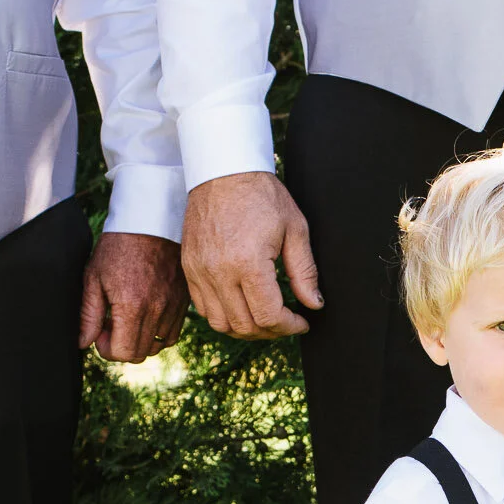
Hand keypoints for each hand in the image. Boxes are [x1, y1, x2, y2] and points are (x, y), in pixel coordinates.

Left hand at [79, 231, 186, 362]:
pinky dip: (158, 333)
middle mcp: (156, 311)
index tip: (101, 332)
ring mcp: (173, 307)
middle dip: (121, 346)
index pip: (122, 353)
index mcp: (131, 306)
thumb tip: (82, 342)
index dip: (106, 349)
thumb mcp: (94, 278)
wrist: (150, 222)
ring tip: (129, 318)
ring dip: (140, 340)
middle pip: (139, 354)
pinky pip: (172, 334)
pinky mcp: (183, 302)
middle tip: (112, 325)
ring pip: (157, 346)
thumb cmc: (117, 247)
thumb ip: (89, 314)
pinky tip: (146, 315)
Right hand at [180, 171, 321, 338]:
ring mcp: (199, 272)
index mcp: (247, 263)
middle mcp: (219, 272)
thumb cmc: (261, 195)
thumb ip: (304, 271)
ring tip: (265, 318)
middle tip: (287, 321)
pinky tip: (242, 306)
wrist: (222, 171)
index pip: (268, 316)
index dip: (289, 326)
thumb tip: (314, 304)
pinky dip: (224, 316)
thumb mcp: (295, 229)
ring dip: (246, 329)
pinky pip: (203, 309)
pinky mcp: (189, 268)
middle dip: (271, 331)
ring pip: (221, 324)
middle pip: (245, 326)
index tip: (302, 321)